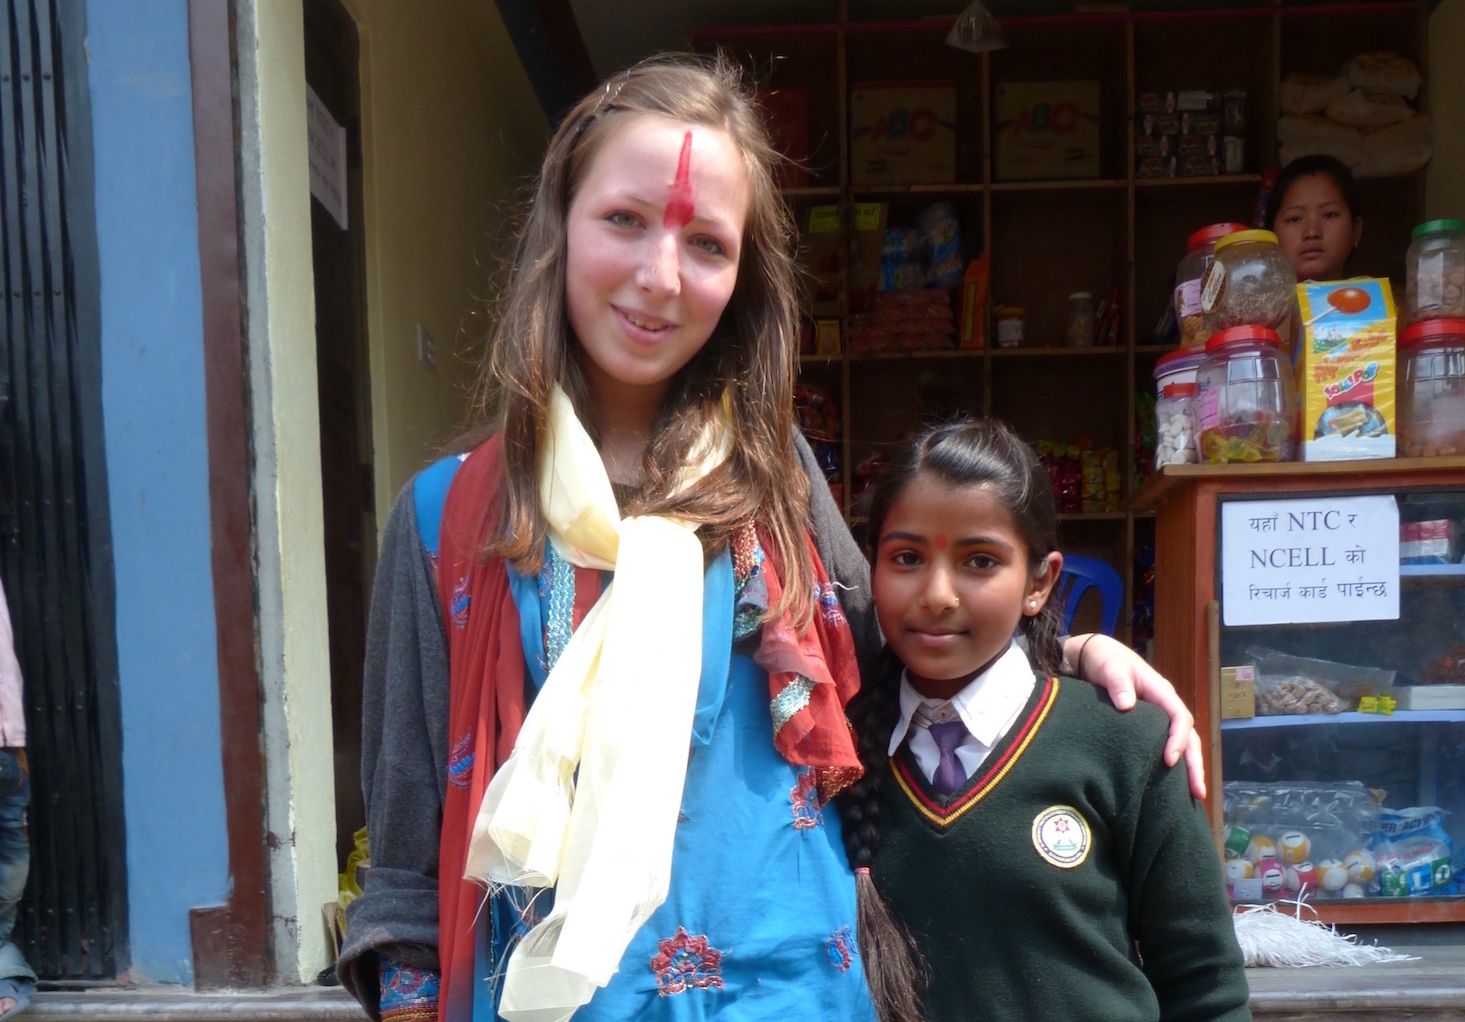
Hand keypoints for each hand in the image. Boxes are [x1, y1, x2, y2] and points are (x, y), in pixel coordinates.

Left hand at [1068, 633, 1205, 799]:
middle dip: (1194, 764)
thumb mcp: (1110, 667)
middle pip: (1189, 736)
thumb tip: (1127, 705)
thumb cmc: (1104, 660)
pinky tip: (1171, 786)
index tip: (1169, 761)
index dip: (1178, 739)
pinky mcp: (1147, 727)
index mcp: (1161, 692)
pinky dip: (1173, 766)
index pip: (1180, 717)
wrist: (1094, 657)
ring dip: (1188, 769)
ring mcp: (1158, 717)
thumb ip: (1117, 682)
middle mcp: (1165, 706)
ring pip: (1182, 744)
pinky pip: (1165, 746)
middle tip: (1197, 792)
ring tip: (1193, 796)